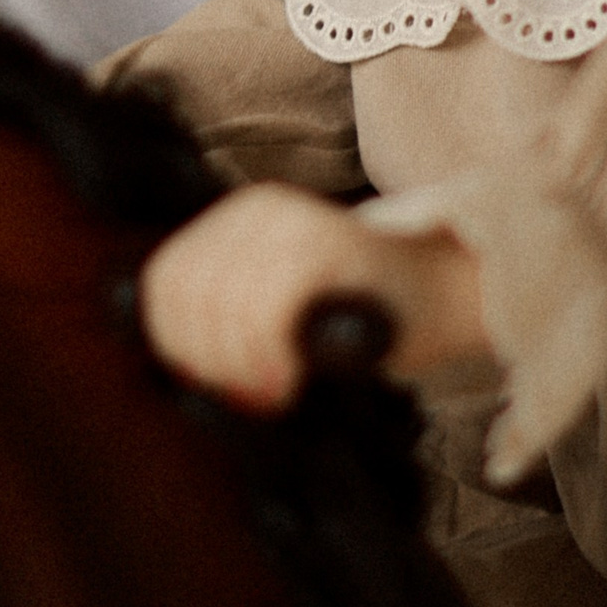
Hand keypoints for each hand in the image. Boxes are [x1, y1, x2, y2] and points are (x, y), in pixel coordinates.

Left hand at [138, 184, 488, 409]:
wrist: (449, 294)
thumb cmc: (360, 315)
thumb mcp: (277, 308)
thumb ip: (224, 317)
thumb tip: (158, 355)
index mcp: (235, 218)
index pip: (164, 282)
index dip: (176, 344)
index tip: (213, 385)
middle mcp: (258, 209)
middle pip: (187, 296)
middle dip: (209, 361)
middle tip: (251, 397)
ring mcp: (295, 222)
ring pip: (222, 303)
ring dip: (240, 365)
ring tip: (275, 391)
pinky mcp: (328, 247)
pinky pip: (267, 307)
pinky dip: (268, 356)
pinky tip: (291, 381)